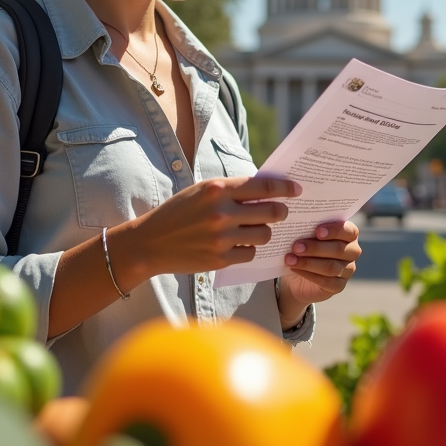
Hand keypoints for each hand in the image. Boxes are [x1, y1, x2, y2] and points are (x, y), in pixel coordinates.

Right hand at [126, 176, 299, 279]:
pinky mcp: (220, 259)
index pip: (264, 187)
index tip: (296, 190)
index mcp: (217, 189)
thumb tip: (267, 190)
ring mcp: (221, 237)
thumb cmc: (178, 213)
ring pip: (264, 235)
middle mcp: (221, 212)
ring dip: (264, 232)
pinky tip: (239, 245)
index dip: (285, 188)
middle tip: (281, 212)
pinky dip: (249, 249)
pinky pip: (250, 253)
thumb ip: (231, 190)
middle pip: (271, 212)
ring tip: (253, 230)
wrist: (149, 243)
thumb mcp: (202, 192)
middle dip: (281, 212)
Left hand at [279, 220, 361, 315]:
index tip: (317, 231)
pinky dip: (308, 274)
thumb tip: (297, 224)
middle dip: (316, 248)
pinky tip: (294, 268)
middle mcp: (352, 251)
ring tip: (290, 259)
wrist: (296, 275)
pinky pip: (326, 281)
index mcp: (348, 234)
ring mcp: (347, 270)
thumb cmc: (304, 247)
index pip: (349, 231)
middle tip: (296, 246)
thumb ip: (308, 229)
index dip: (334, 230)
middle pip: (338, 249)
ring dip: (308, 262)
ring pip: (331, 267)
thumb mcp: (306, 235)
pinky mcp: (338, 286)